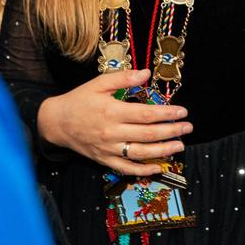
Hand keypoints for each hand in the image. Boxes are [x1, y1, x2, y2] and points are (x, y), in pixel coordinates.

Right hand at [36, 69, 191, 175]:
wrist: (56, 123)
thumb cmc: (79, 100)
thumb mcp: (98, 83)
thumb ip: (123, 78)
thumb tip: (147, 74)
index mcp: (112, 111)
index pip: (146, 114)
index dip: (167, 114)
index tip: (182, 111)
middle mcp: (112, 132)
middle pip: (148, 134)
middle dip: (171, 131)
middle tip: (187, 128)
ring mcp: (108, 149)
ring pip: (141, 153)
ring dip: (164, 151)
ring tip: (180, 145)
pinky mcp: (104, 160)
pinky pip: (126, 168)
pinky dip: (143, 170)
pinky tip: (159, 167)